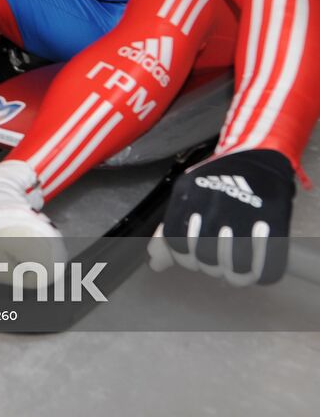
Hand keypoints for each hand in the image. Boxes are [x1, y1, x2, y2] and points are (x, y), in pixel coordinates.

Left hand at [147, 149, 294, 285]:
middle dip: (211, 265)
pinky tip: (257, 260)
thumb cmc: (217, 182)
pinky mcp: (273, 219)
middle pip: (206, 257)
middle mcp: (214, 201)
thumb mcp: (187, 196)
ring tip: (237, 259)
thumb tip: (154, 263)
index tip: (195, 253)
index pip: (176, 241)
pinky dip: (260, 270)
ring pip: (236, 267)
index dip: (185, 255)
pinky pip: (267, 266)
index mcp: (188, 193)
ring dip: (235, 271)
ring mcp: (245, 210)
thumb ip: (170, 229)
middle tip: (219, 257)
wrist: (256, 156)